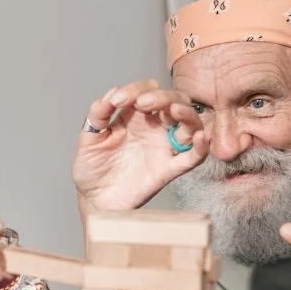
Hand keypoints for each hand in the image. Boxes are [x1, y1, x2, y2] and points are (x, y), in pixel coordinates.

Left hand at [72, 79, 210, 211]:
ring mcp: (163, 147)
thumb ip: (97, 115)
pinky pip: (192, 158)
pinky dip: (201, 148)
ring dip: (187, 113)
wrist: (94, 199)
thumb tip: (111, 93)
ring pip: (189, 124)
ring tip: (174, 110)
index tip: (117, 101)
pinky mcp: (168, 169)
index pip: (146, 91)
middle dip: (162, 96)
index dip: (135, 90)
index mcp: (134, 116)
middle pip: (173, 100)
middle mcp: (153, 128)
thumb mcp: (88, 138)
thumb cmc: (92, 169)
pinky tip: (200, 138)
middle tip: (143, 103)